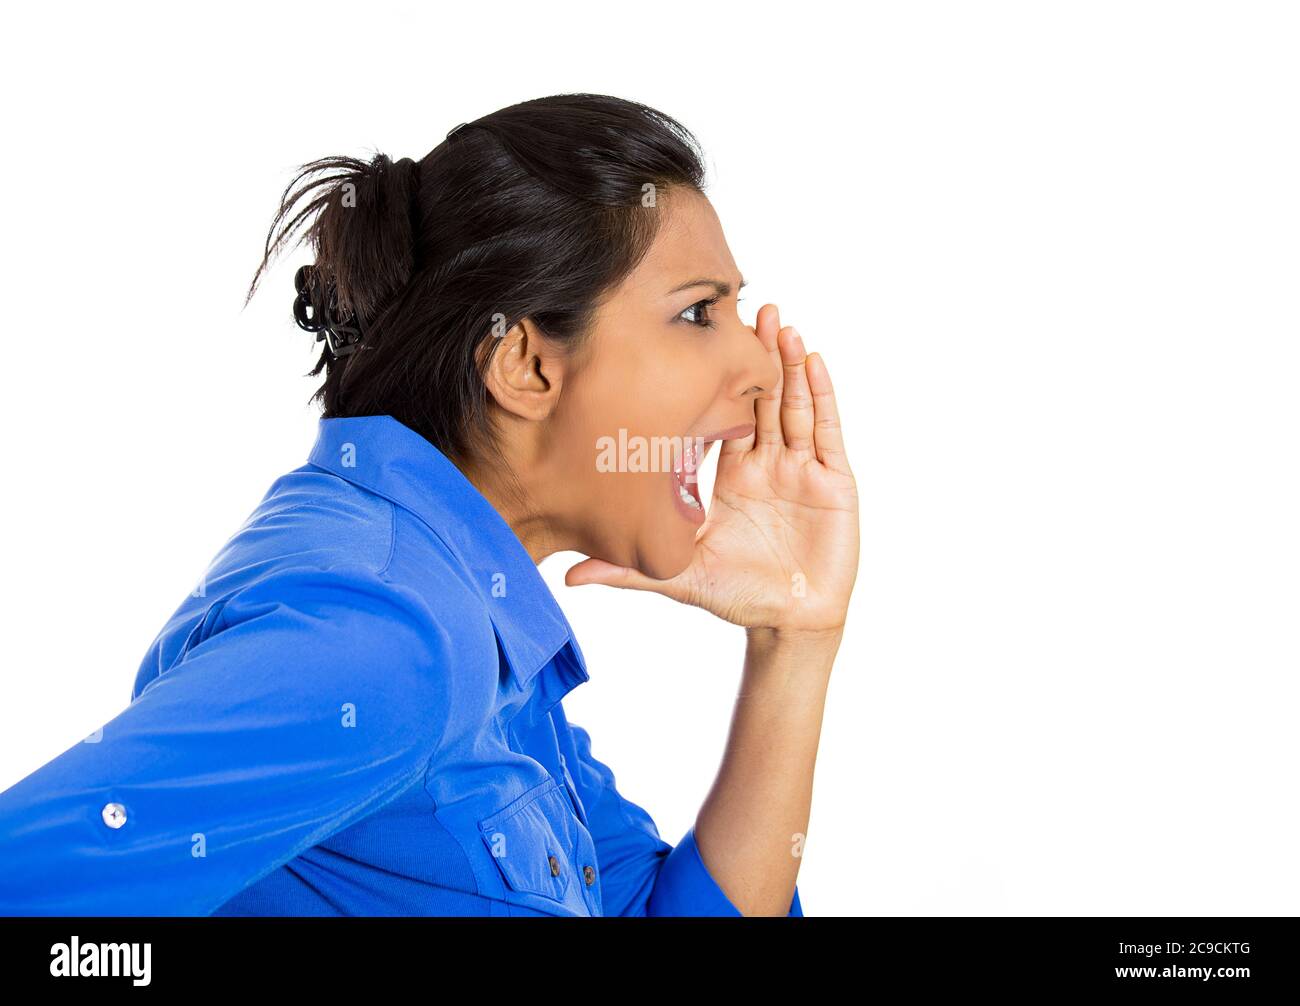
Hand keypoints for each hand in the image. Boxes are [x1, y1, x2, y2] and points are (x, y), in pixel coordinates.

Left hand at [565, 304, 859, 633]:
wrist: (787, 623)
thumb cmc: (737, 596)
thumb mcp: (678, 573)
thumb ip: (627, 570)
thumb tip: (568, 575)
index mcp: (734, 476)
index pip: (729, 415)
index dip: (721, 380)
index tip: (707, 341)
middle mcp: (768, 465)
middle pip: (765, 398)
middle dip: (761, 355)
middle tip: (753, 308)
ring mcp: (802, 471)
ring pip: (795, 406)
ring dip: (790, 364)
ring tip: (782, 323)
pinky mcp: (833, 483)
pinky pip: (826, 432)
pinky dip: (821, 396)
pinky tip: (813, 363)